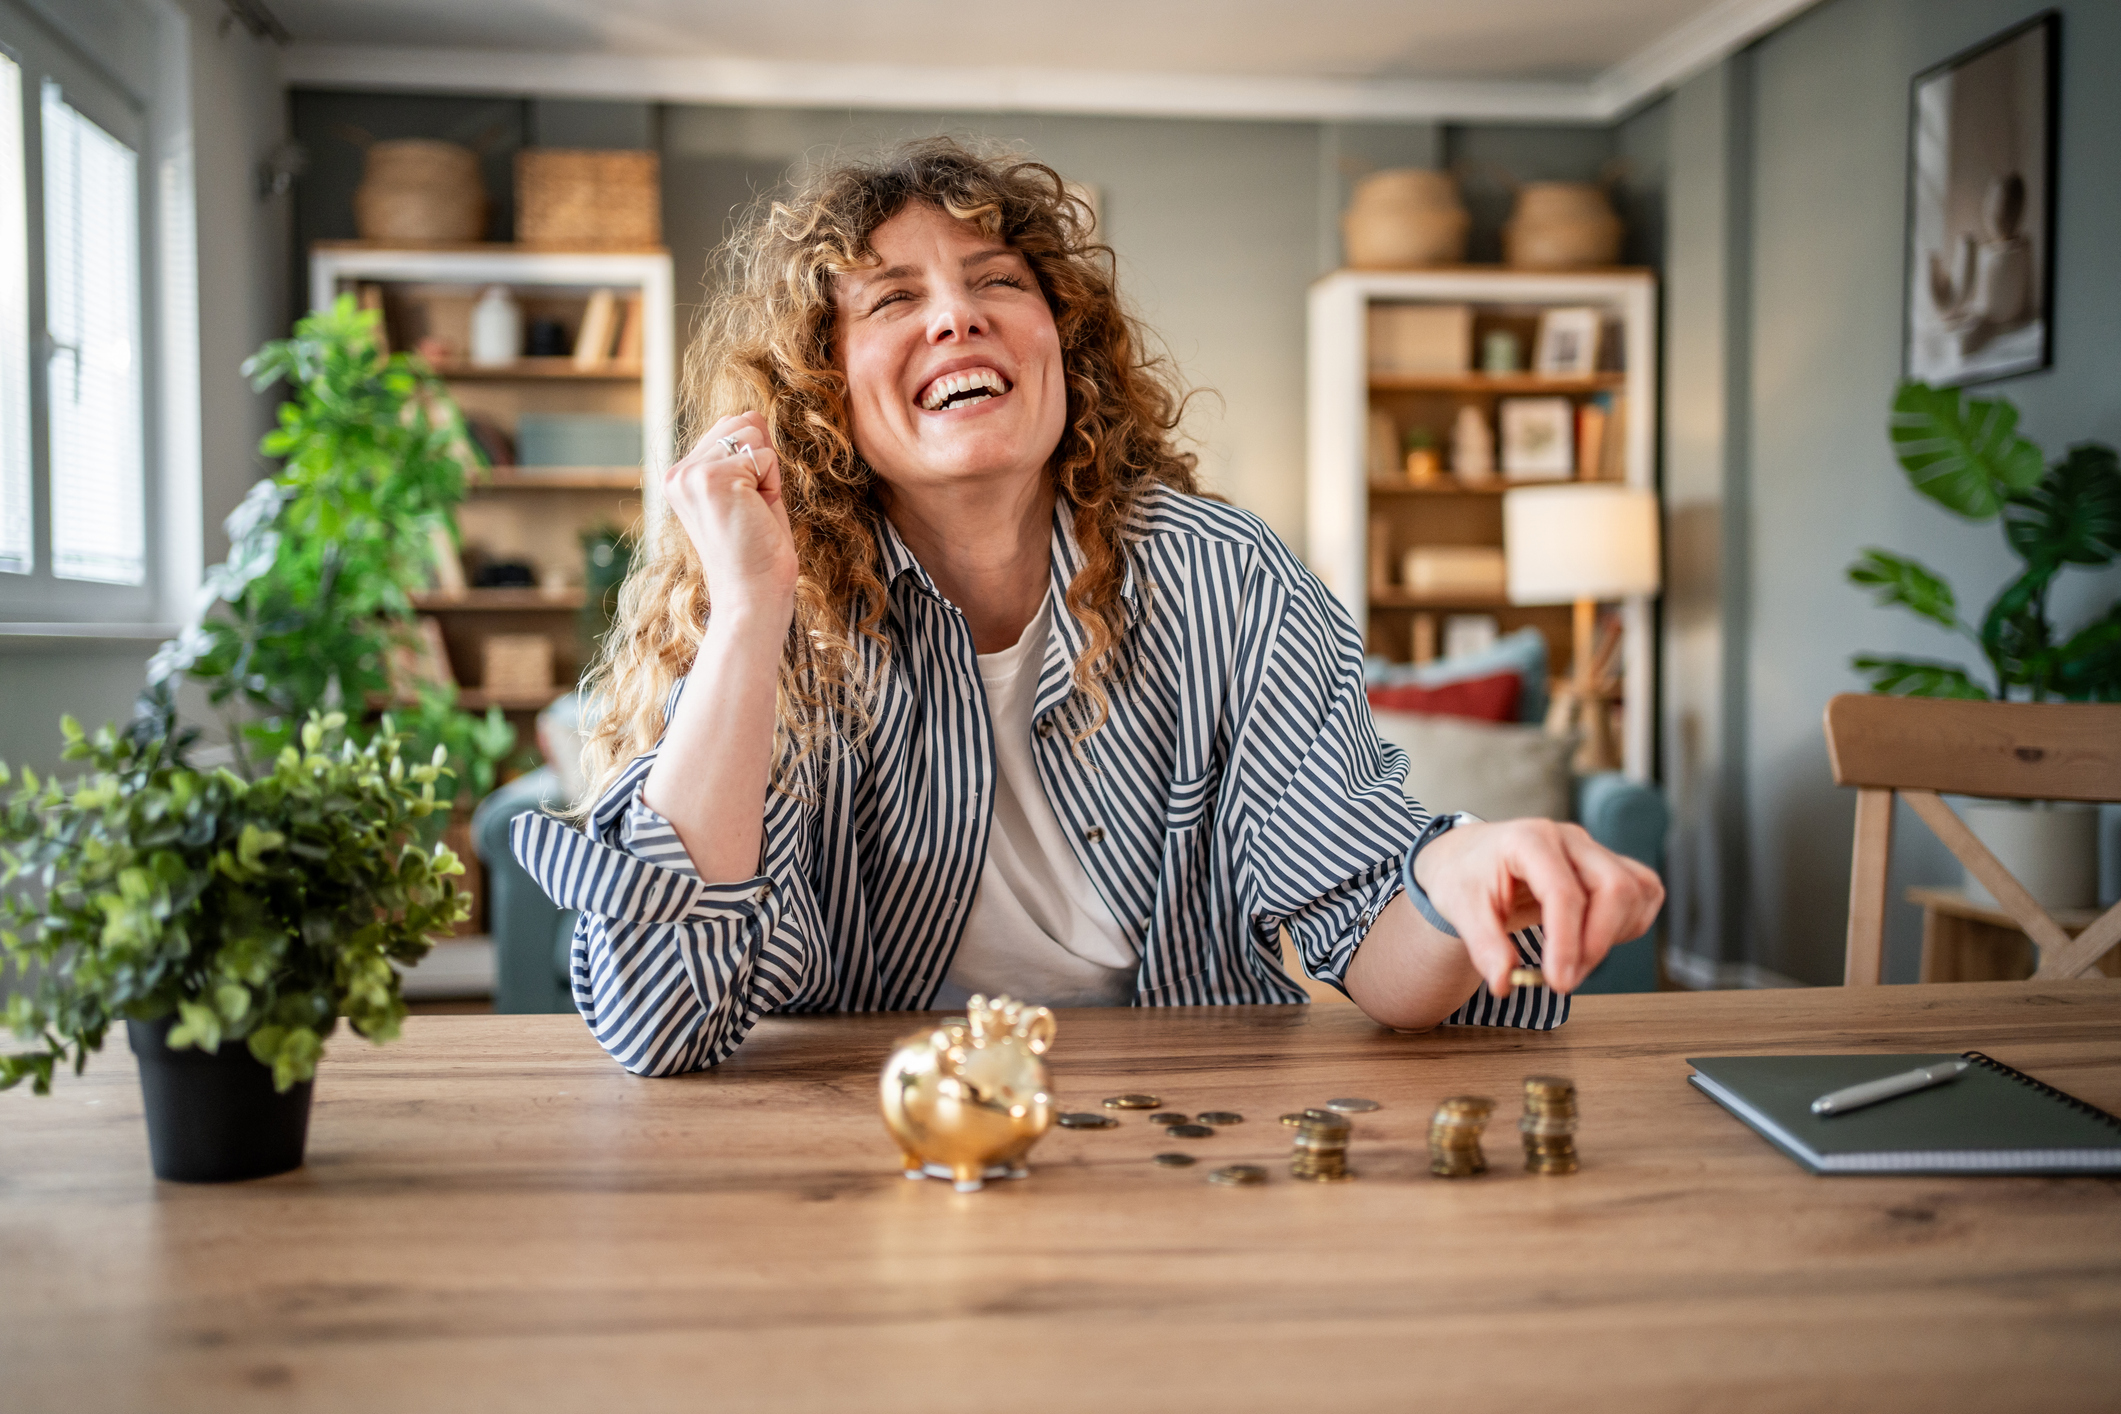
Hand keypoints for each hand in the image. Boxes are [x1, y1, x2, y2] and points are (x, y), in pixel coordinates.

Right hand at [664, 412, 798, 617]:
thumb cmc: (757, 554)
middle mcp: (677, 473)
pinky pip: (766, 457)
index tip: (744, 510)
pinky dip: (773, 486)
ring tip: (752, 514)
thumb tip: (752, 414)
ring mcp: (692, 474)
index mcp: (679, 477)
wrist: (752, 598)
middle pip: (742, 422)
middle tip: (751, 512)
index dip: (753, 464)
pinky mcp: (713, 478)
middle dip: (761, 463)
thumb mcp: (747, 494)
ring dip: (767, 475)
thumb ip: (743, 454)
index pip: (729, 430)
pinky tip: (756, 517)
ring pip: (754, 434)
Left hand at [1412, 819, 1663, 995]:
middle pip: (1615, 888)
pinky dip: (1630, 923)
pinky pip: (1643, 892)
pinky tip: (1594, 939)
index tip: (1558, 983)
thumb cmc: (1465, 876)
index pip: (1564, 893)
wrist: (1469, 856)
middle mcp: (1569, 839)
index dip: (1567, 943)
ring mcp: (1593, 850)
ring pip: (1636, 891)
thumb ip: (1483, 945)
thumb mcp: (1459, 908)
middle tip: (1564, 979)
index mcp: (1529, 840)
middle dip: (1596, 943)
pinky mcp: (1608, 864)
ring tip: (1573, 961)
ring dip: (1615, 936)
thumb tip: (1505, 983)